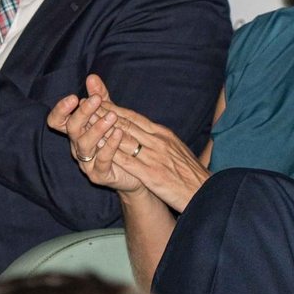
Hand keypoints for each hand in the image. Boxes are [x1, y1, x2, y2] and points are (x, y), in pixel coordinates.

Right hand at [48, 75, 146, 193]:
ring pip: (85, 144)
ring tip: (112, 116)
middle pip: (71, 129)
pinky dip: (110, 145)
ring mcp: (87, 162)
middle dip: (83, 113)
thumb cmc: (118, 140)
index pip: (57, 121)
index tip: (74, 97)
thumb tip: (92, 77)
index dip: (61, 110)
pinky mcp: (100, 175)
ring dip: (98, 128)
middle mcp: (77, 146)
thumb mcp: (109, 114)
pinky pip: (102, 160)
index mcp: (76, 131)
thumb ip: (100, 97)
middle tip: (96, 100)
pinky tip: (119, 133)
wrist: (135, 170)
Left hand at [84, 93, 210, 212]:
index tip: (98, 101)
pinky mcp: (152, 174)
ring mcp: (154, 157)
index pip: (134, 118)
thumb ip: (163, 140)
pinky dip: (112, 153)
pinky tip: (98, 149)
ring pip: (124, 139)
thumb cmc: (193, 174)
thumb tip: (152, 131)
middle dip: (103, 113)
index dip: (114, 108)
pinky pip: (128, 162)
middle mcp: (158, 141)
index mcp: (163, 134)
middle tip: (85, 104)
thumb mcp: (178, 150)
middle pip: (126, 124)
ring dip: (103, 129)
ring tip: (85, 122)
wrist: (207, 192)